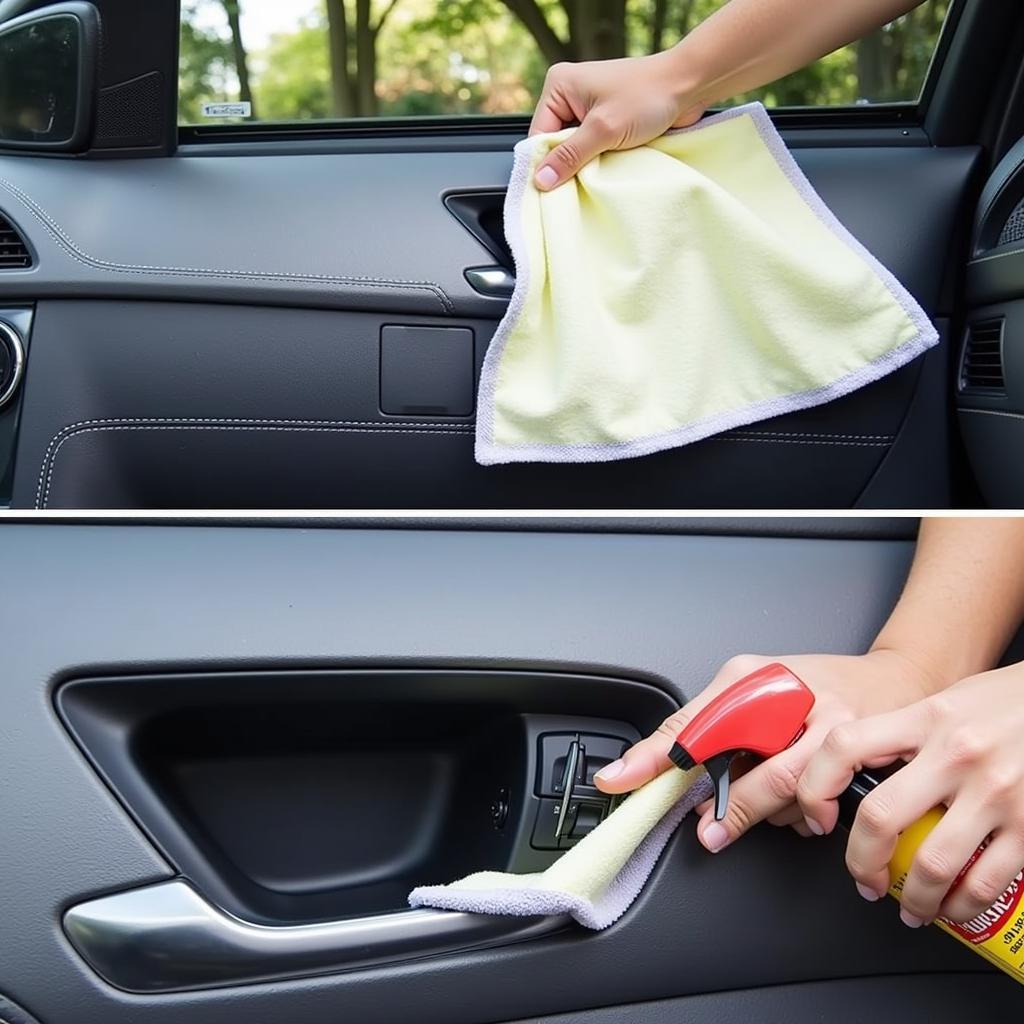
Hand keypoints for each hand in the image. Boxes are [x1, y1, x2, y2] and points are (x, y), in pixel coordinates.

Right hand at [529, 51, 705, 190]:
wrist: (688, 85)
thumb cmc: (648, 95)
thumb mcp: (603, 129)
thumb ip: (570, 156)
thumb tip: (541, 180)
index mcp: (559, 86)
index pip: (538, 135)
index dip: (545, 164)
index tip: (550, 192)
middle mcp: (570, 94)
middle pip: (555, 144)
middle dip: (568, 165)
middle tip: (578, 185)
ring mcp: (588, 107)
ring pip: (575, 149)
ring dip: (586, 164)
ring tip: (597, 174)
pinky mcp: (605, 119)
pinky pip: (592, 148)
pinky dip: (598, 160)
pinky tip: (606, 169)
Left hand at [595, 650, 931, 854]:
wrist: (894, 681)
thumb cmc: (813, 684)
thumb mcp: (747, 685)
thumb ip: (697, 723)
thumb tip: (640, 766)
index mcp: (756, 676)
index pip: (699, 721)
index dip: (658, 756)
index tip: (622, 781)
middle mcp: (801, 700)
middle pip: (759, 772)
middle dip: (733, 808)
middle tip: (710, 829)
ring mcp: (841, 731)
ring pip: (794, 797)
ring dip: (771, 812)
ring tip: (764, 796)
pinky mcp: (868, 760)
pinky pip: (826, 806)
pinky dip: (808, 814)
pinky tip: (805, 798)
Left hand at [797, 663, 1023, 926]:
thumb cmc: (1010, 702)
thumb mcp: (948, 702)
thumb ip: (907, 733)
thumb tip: (860, 771)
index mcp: (926, 718)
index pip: (845, 747)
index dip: (816, 787)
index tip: (818, 816)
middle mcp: (955, 753)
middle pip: (880, 817)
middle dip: (860, 861)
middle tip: (861, 877)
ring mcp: (995, 792)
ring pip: (932, 864)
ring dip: (913, 897)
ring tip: (910, 907)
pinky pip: (985, 882)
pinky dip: (962, 906)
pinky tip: (954, 907)